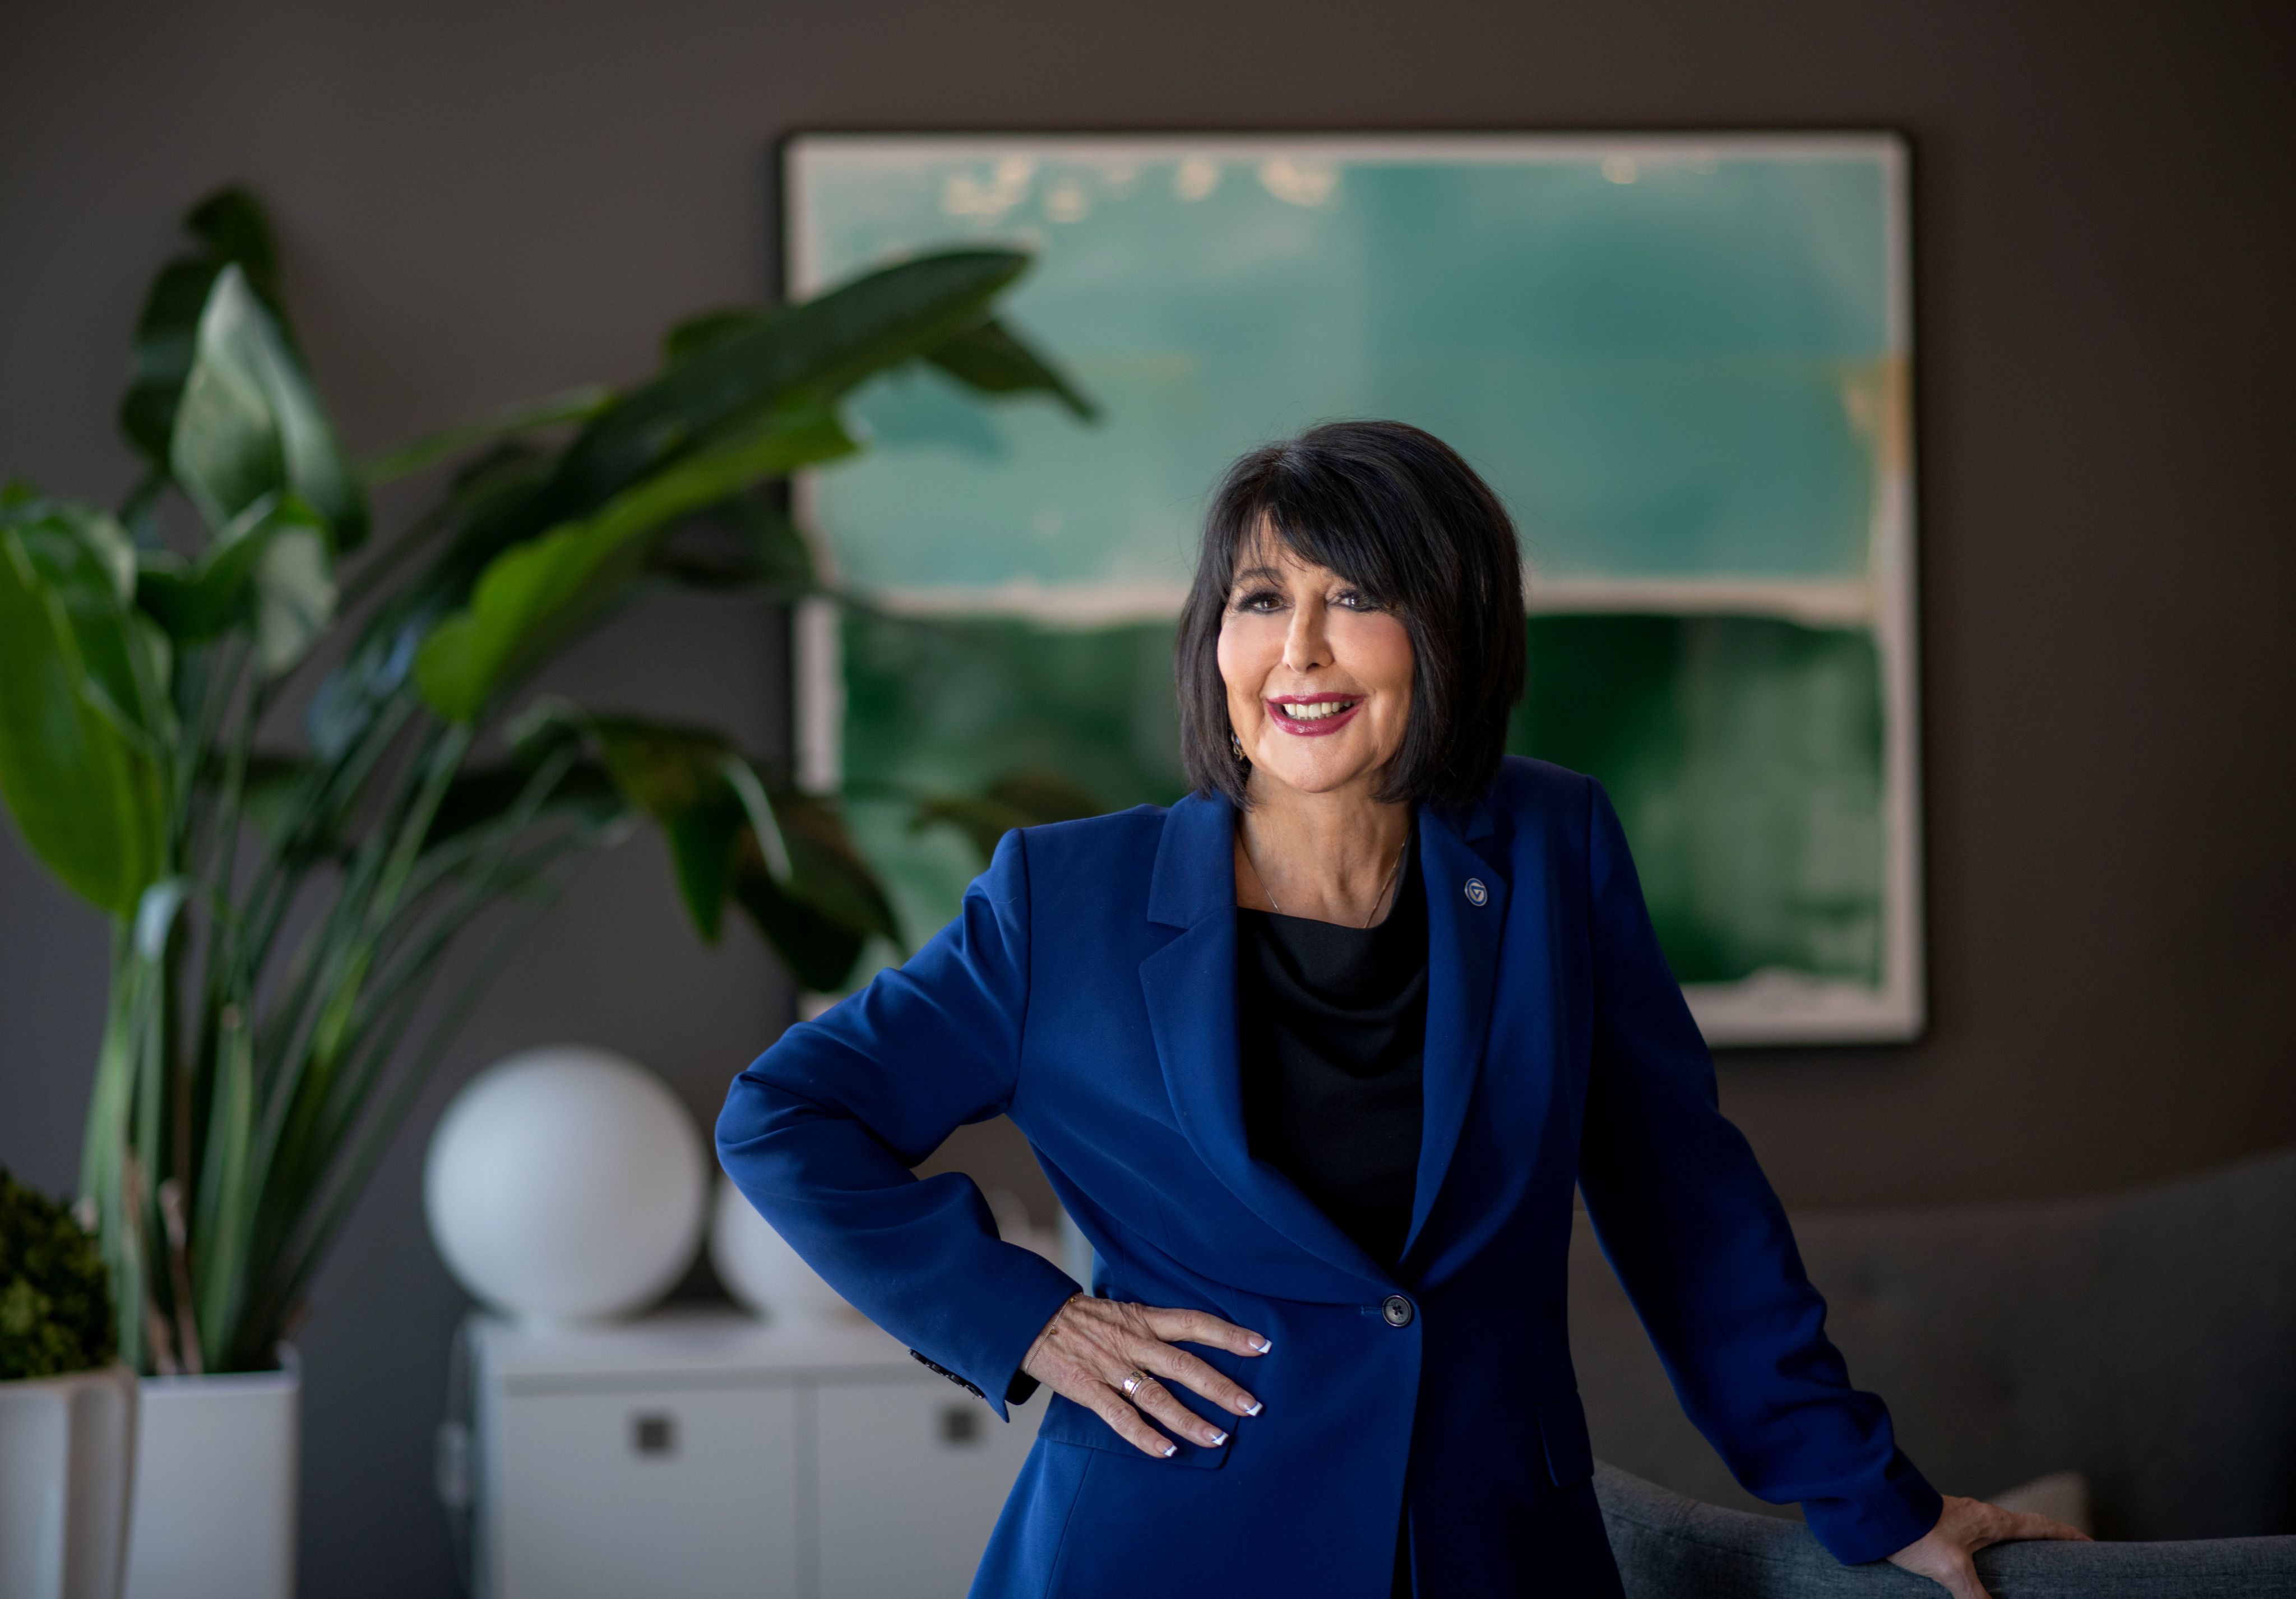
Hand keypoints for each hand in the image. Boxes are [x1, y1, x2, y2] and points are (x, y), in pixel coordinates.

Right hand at [1019, 1293, 1269, 1458]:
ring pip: (1158, 1396)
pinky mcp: (1089, 1389)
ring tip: (1219, 1438)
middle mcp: (1134, 1342)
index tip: (1262, 1345)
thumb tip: (1191, 1340)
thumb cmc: (1083, 1319)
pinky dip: (1144, 1435)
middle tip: (1254, 1407)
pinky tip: (1167, 1451)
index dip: (1229, 1334)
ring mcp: (1111, 1367)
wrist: (1032, 1318)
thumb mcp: (1123, 1311)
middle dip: (1222, 1387)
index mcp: (1144, 1319)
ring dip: (1190, 1419)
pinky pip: (1120, 1416)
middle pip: (1186, 1365)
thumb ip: (1154, 1327)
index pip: (1195, 1323)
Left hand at [1886, 1494, 2089, 1597]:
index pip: (2040, 1526)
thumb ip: (1975, 1596)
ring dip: (2014, 1545)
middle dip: (2044, 1540)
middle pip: (2023, 1527)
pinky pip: (1976, 1538)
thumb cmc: (1916, 1531)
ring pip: (1998, 1533)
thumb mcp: (1951, 1570)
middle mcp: (1980, 1515)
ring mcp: (1960, 1517)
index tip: (2088, 1543)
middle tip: (2060, 1556)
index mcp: (1992, 1520)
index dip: (2066, 1535)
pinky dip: (1989, 1550)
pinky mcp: (1942, 1524)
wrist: (1877, 1508)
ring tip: (2025, 1565)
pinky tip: (1980, 1566)